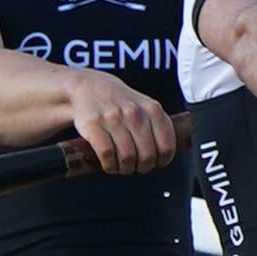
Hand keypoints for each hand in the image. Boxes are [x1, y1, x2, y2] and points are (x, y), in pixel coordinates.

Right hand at [56, 67, 181, 175]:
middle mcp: (134, 113)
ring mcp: (113, 118)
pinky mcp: (93, 125)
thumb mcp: (144, 106)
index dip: (161, 161)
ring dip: (124, 169)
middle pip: (147, 156)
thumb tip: (168, 154)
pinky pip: (107, 156)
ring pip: (127, 158)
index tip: (155, 163)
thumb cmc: (120, 102)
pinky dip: (109, 166)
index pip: (166, 147)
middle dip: (142, 167)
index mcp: (152, 109)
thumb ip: (158, 127)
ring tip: (121, 165)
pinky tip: (109, 163)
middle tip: (136, 166)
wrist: (87, 86)